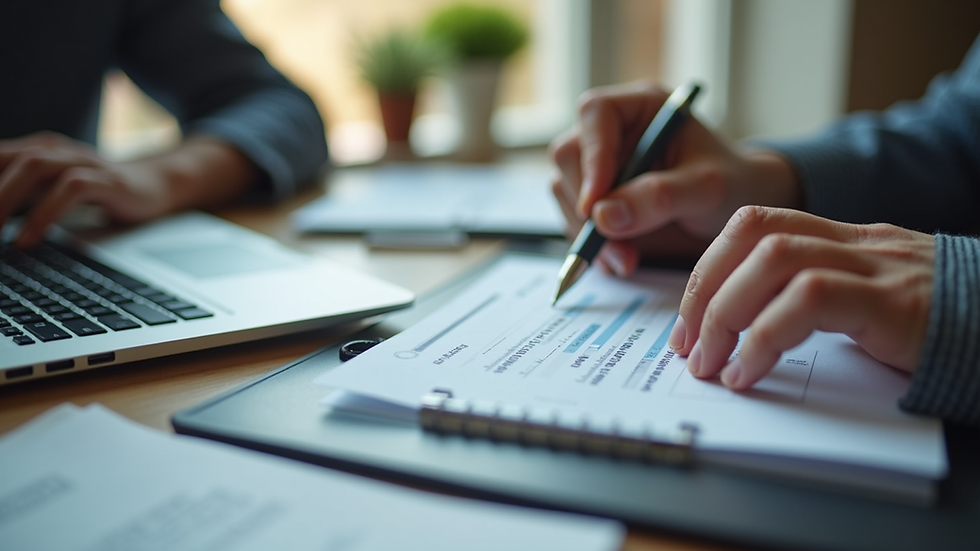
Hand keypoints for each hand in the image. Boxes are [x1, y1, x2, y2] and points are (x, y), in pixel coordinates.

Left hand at [0, 132, 257, 246]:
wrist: (159, 185)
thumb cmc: (99, 191)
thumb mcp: (51, 192)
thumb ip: (17, 199)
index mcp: (33, 150)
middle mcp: (52, 149)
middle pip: (2, 160)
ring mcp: (81, 160)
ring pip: (32, 167)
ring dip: (3, 200)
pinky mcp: (107, 179)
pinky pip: (71, 189)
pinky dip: (43, 214)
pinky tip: (28, 240)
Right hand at [550, 81, 802, 275]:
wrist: (737, 211)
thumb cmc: (732, 184)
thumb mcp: (706, 189)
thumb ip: (659, 198)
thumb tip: (602, 216)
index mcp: (642, 107)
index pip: (596, 114)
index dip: (592, 156)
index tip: (597, 203)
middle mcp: (614, 131)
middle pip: (569, 156)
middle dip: (585, 206)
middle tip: (613, 245)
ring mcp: (600, 164)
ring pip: (564, 191)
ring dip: (587, 232)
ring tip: (626, 259)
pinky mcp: (596, 197)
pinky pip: (573, 218)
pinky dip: (591, 246)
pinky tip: (620, 259)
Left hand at [668, 206, 934, 389]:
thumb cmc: (934, 326)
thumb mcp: (864, 302)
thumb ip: (809, 301)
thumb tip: (736, 333)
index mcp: (841, 238)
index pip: (755, 225)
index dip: (707, 268)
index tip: (685, 322)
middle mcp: (854, 242)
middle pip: (754, 233)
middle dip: (704, 291)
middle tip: (687, 346)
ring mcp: (875, 266)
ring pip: (775, 259)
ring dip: (725, 314)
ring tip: (711, 363)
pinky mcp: (893, 302)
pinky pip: (810, 300)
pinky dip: (765, 338)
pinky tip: (749, 372)